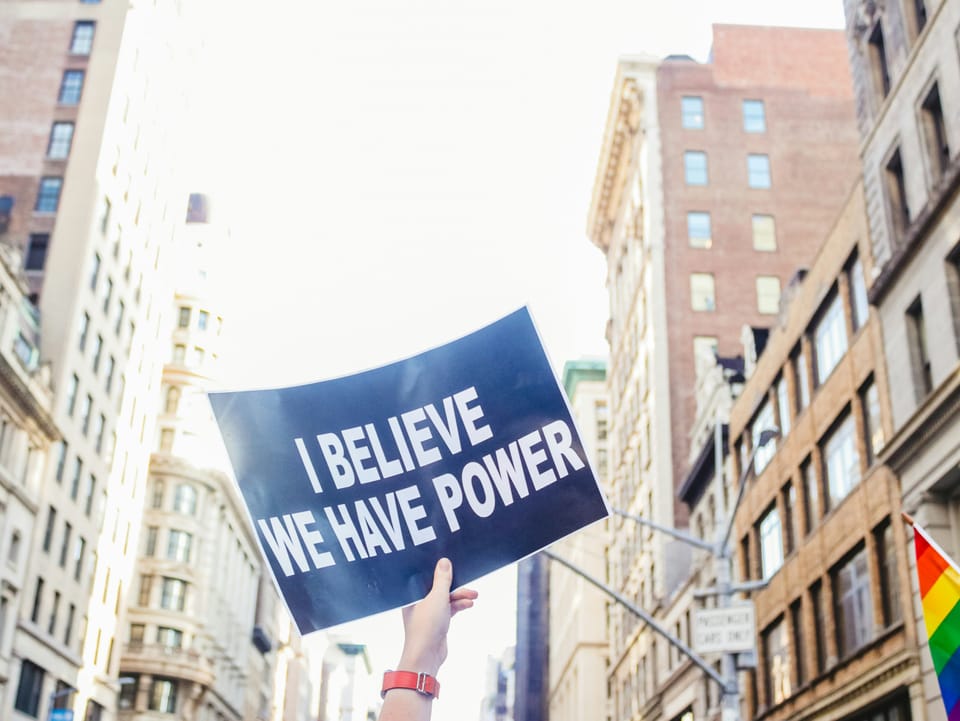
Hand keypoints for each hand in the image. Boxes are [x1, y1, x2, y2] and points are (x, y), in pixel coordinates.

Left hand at [398, 558, 477, 675]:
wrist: (426, 656)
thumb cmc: (426, 627)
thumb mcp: (437, 598)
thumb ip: (442, 580)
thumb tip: (444, 562)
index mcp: (412, 594)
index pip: (426, 576)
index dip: (439, 570)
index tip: (453, 564)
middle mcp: (418, 601)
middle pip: (438, 587)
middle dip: (455, 586)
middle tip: (469, 584)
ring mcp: (428, 612)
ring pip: (446, 598)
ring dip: (460, 597)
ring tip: (474, 596)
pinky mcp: (436, 622)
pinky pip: (449, 608)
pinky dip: (458, 606)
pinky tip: (469, 605)